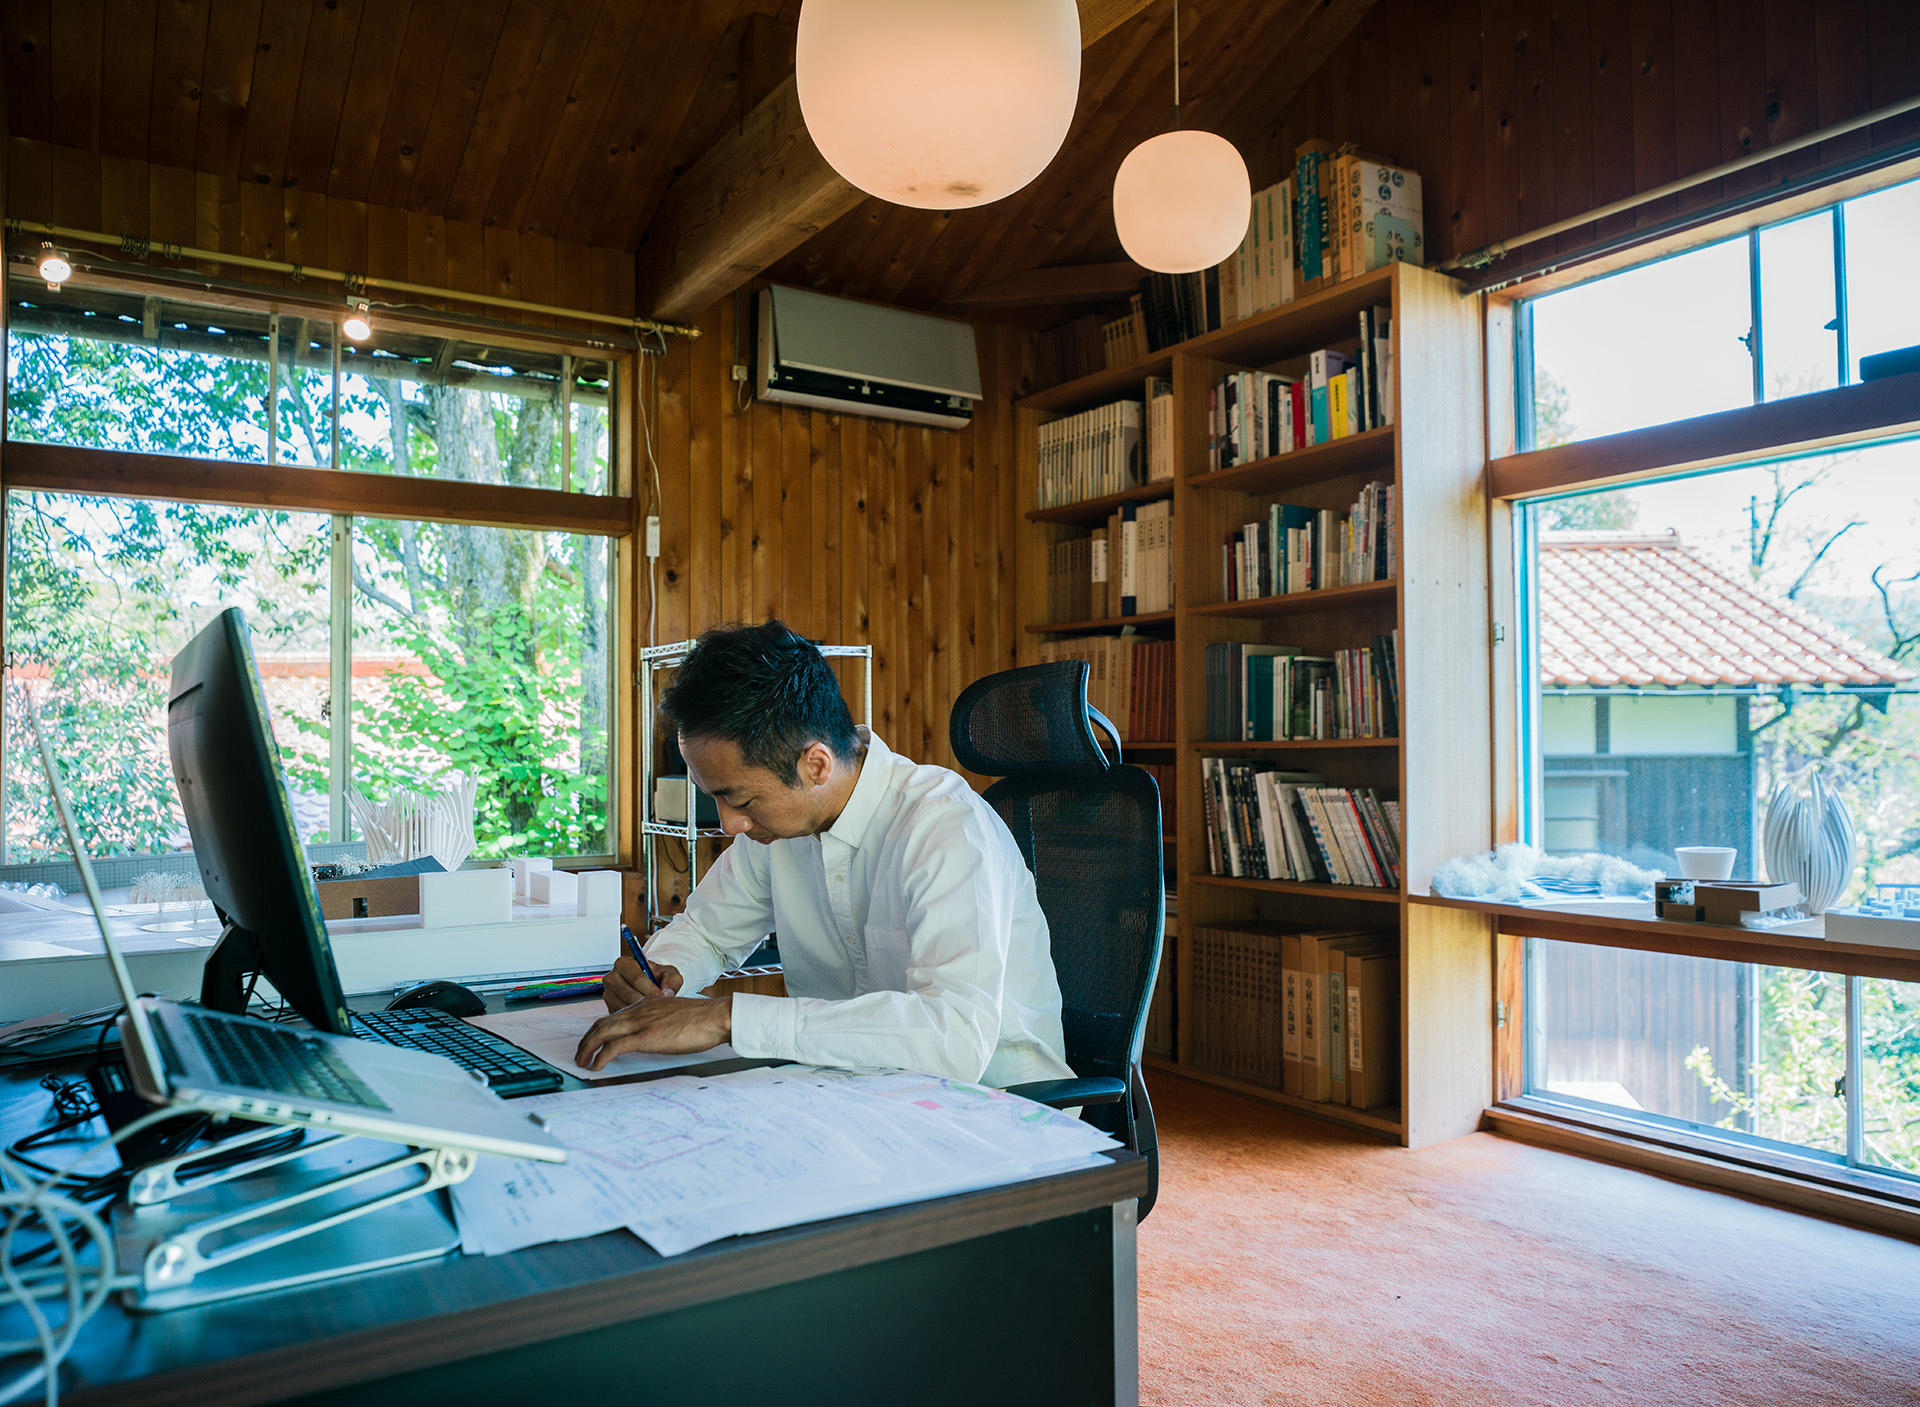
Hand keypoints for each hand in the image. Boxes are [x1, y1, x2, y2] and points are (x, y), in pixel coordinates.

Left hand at [575, 994, 732, 1070]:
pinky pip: (614, 1046)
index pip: (614, 1015)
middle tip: (580, 1054)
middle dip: (586, 1040)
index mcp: (646, 1004)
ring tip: (582, 1061)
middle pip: (601, 1023)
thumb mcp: (674, 1015)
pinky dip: (601, 1056)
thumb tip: (657, 1036)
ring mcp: (641, 1023)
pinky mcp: (645, 1037)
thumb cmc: (702, 1018)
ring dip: (587, 1048)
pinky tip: (597, 1065)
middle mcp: (639, 1010)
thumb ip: (660, 1022)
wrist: (714, 1017)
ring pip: (602, 1032)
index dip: (598, 1030)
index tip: (592, 1041)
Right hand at [602, 954, 682, 1010]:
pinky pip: (623, 1015)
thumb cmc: (657, 976)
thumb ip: (672, 980)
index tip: (663, 998)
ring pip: (626, 1007)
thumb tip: (667, 993)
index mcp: (623, 963)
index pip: (637, 978)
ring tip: (655, 1010)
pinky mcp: (609, 1006)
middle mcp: (612, 977)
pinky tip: (646, 1014)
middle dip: (648, 1002)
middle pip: (630, 995)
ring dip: (642, 1011)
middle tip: (661, 1007)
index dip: (652, 990)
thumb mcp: (669, 973)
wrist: (649, 983)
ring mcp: (608, 993)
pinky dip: (635, 1017)